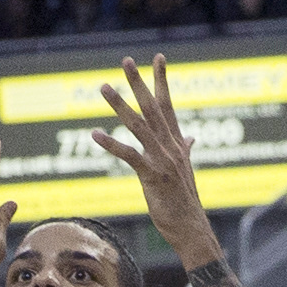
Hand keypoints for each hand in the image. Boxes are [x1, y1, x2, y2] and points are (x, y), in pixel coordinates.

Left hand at [90, 56, 218, 265]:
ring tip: (104, 87)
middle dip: (139, 83)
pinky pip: (130, 156)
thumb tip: (190, 137)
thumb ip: (185, 150)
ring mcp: (163, 160)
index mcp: (176, 143)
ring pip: (139, 125)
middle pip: (153, 107)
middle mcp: (170, 146)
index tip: (157, 57)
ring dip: (120, 105)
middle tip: (126, 61)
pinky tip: (94, 134)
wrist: (191, 229)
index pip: (168, 105)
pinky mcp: (153, 176)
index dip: (162, 80)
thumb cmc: (184, 203)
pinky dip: (112, 143)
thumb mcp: (184, 171)